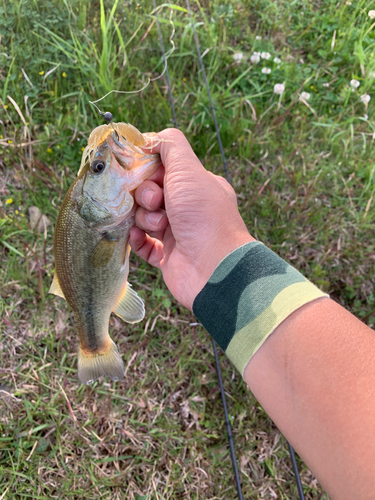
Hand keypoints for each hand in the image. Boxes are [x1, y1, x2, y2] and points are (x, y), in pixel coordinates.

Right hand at [129, 128, 254, 310]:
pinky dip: (138, 239)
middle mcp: (189, 209)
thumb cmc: (203, 215)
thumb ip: (171, 146)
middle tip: (157, 203)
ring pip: (145, 217)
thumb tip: (151, 138)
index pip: (164, 170)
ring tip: (160, 226)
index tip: (142, 172)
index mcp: (198, 187)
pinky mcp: (167, 257)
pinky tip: (139, 236)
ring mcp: (178, 234)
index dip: (150, 170)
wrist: (213, 267)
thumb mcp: (189, 170)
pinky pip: (143, 243)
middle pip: (151, 193)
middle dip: (147, 196)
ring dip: (145, 218)